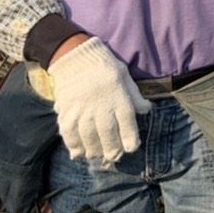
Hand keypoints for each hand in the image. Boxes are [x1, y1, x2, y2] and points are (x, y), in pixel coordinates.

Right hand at [47, 37, 151, 164]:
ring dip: (93, 150)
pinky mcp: (66, 111)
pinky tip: (78, 152)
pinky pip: (69, 134)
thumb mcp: (124, 77)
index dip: (130, 141)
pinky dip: (73, 146)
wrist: (75, 55)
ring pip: (88, 138)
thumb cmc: (104, 66)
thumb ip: (134, 96)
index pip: (128, 125)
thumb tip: (147, 110)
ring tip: (96, 155)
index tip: (131, 148)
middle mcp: (102, 106)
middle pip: (108, 135)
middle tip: (113, 156)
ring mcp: (82, 110)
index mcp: (119, 98)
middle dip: (112, 150)